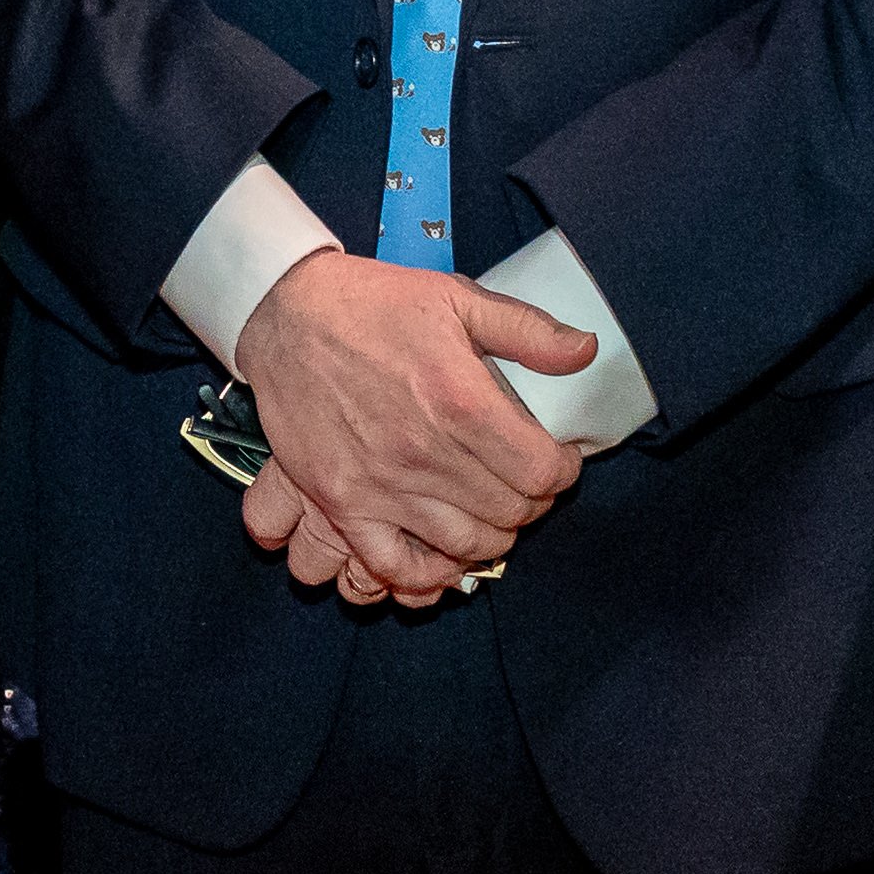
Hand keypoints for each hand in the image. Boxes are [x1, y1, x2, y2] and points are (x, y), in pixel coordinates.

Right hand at [233, 252, 595, 593]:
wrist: (287, 314)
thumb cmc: (374, 304)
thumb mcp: (457, 299)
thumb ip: (528, 331)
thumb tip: (585, 352)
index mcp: (461, 402)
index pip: (541, 471)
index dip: (563, 470)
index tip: (558, 459)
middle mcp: (425, 453)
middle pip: (509, 513)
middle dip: (531, 503)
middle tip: (525, 483)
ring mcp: (380, 486)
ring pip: (463, 545)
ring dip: (491, 536)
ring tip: (493, 514)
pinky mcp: (341, 502)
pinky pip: (392, 566)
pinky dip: (427, 574)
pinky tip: (444, 556)